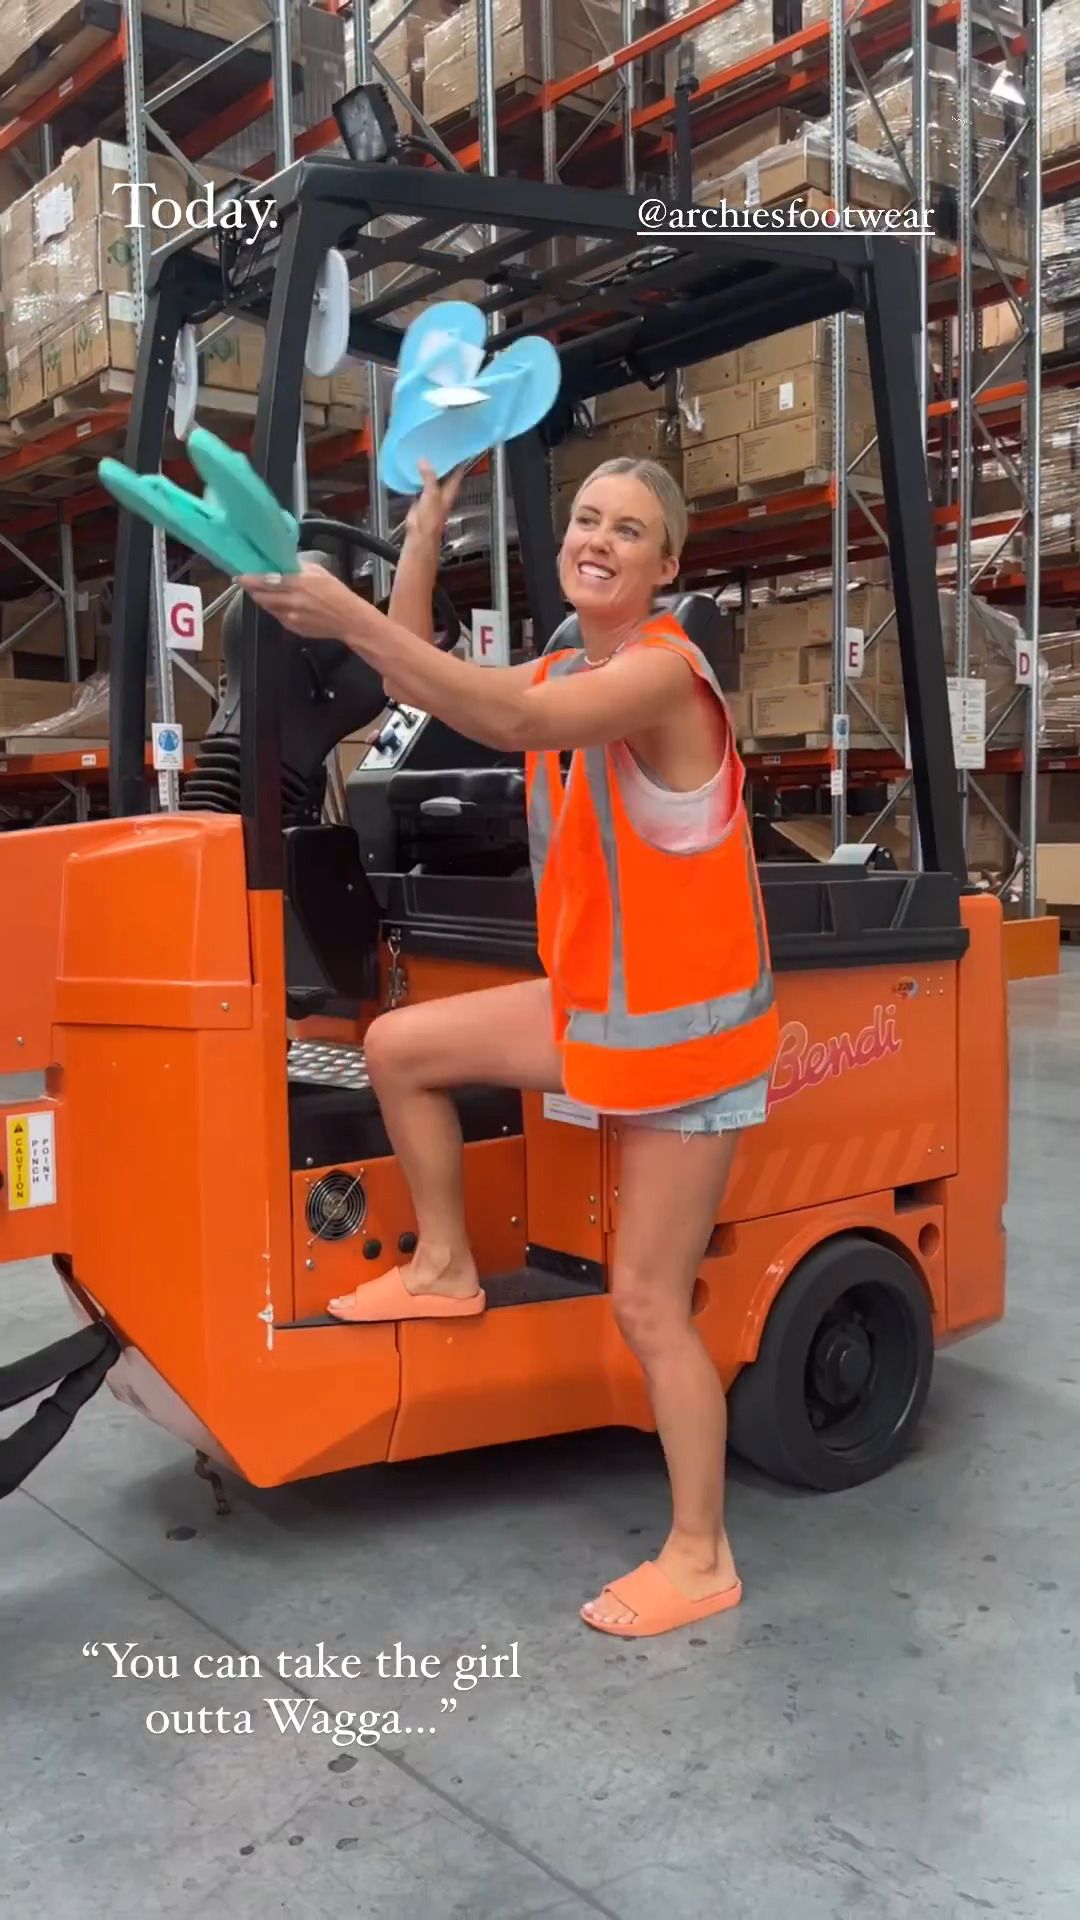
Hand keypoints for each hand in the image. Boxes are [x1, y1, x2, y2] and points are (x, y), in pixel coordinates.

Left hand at [236, 559, 366, 643]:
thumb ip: (298, 567)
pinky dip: (275, 609)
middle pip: (261, 596)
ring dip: (262, 598)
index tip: (241, 574)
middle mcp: (291, 601)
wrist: (349, 620)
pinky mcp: (292, 628)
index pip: (266, 580)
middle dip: (252, 589)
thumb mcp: (319, 572)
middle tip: (247, 582)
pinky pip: (277, 616)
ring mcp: (291, 617)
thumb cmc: (337, 593)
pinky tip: (280, 603)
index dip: (250, 578)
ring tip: (262, 591)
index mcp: (298, 583)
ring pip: (267, 607)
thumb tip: (281, 563)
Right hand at [403, 459, 464, 545]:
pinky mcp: (420, 505)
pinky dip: (417, 483)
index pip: (456, 475)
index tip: (457, 455)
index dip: (457, 465)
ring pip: (432, 483)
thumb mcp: (432, 493)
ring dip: (429, 474)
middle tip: (439, 454)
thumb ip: (429, 477)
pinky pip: (419, 490)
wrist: (420, 536)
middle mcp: (442, 496)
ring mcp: (431, 501)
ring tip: (425, 461)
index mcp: (449, 493)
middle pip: (444, 478)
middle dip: (442, 467)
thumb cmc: (431, 521)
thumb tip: (424, 462)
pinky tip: (413, 477)